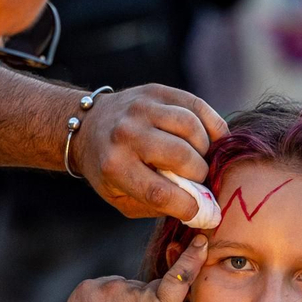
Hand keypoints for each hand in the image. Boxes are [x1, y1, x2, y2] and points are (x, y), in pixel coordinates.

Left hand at [70, 84, 228, 223]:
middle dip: (199, 174)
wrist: (88, 125)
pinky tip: (211, 139)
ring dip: (205, 149)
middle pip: (181, 156)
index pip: (160, 192)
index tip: (197, 210)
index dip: (187, 206)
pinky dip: (212, 125)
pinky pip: (197, 106)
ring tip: (199, 157)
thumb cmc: (110, 168)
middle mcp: (126, 134)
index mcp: (114, 166)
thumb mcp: (120, 197)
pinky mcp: (157, 91)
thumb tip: (199, 207)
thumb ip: (156, 206)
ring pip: (192, 127)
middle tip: (196, 179)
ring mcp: (142, 108)